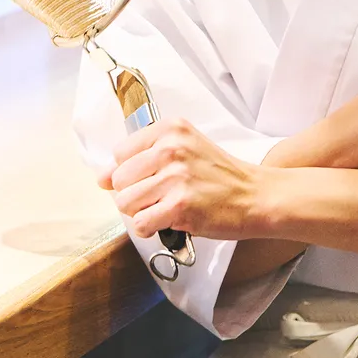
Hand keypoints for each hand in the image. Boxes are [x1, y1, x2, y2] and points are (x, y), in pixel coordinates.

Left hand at [102, 118, 268, 240]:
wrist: (255, 195)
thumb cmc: (221, 176)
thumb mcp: (184, 150)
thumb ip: (142, 158)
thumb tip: (101, 178)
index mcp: (170, 129)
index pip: (120, 154)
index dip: (131, 173)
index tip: (152, 179)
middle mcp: (171, 148)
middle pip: (119, 180)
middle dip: (135, 195)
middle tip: (162, 197)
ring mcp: (175, 177)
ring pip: (125, 203)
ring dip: (143, 212)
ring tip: (167, 208)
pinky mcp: (180, 205)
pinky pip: (140, 224)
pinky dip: (152, 228)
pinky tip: (172, 220)